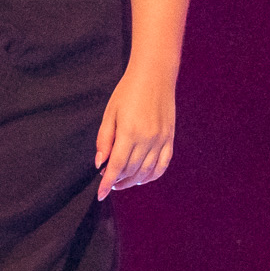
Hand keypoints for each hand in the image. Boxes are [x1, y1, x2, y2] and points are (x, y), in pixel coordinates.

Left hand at [95, 62, 175, 199]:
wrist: (155, 75)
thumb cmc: (128, 91)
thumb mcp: (110, 113)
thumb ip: (104, 139)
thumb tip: (100, 163)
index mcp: (129, 132)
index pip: (116, 166)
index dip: (107, 183)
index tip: (100, 195)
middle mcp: (147, 139)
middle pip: (130, 171)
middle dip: (117, 181)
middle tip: (108, 181)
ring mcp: (161, 140)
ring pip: (146, 171)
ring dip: (133, 181)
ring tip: (122, 182)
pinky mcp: (170, 138)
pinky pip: (163, 164)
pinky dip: (152, 175)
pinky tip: (142, 178)